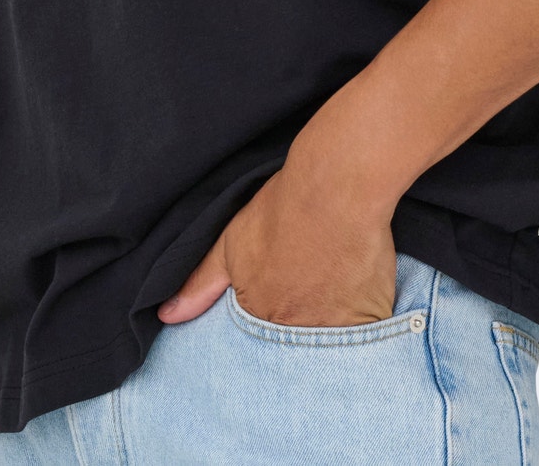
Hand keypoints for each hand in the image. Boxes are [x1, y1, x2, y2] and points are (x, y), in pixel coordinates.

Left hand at [156, 160, 396, 328]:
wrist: (334, 186)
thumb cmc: (282, 208)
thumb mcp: (232, 242)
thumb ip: (201, 283)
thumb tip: (167, 316)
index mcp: (260, 315)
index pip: (261, 344)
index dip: (276, 322)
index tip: (288, 302)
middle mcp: (294, 331)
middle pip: (297, 352)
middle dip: (303, 332)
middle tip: (314, 299)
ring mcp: (334, 330)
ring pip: (333, 350)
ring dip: (335, 334)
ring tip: (339, 296)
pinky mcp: (370, 319)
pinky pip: (371, 340)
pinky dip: (369, 327)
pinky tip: (363, 296)